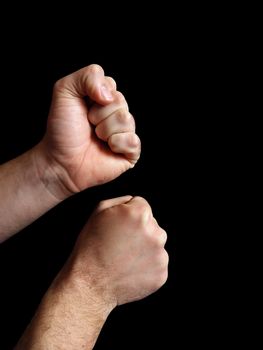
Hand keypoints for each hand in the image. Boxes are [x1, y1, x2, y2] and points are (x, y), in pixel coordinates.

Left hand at [40, 65, 140, 196]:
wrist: (60, 161)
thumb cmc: (62, 129)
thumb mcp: (64, 91)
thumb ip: (86, 76)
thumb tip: (109, 93)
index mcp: (103, 99)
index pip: (111, 84)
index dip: (94, 96)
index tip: (83, 109)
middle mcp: (116, 114)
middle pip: (120, 101)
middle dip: (99, 114)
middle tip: (89, 125)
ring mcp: (124, 133)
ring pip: (127, 120)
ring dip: (105, 130)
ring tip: (96, 138)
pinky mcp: (130, 152)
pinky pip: (133, 140)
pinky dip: (117, 144)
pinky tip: (108, 149)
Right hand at [67, 196, 168, 305]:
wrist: (90, 283)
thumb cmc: (91, 246)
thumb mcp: (98, 212)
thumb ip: (121, 201)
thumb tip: (134, 201)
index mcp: (139, 214)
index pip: (142, 205)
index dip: (128, 214)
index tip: (118, 226)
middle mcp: (155, 232)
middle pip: (151, 224)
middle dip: (139, 230)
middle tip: (120, 243)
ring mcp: (161, 255)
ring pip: (156, 243)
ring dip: (145, 248)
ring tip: (124, 257)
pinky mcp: (162, 273)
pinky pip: (157, 263)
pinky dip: (146, 266)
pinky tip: (130, 269)